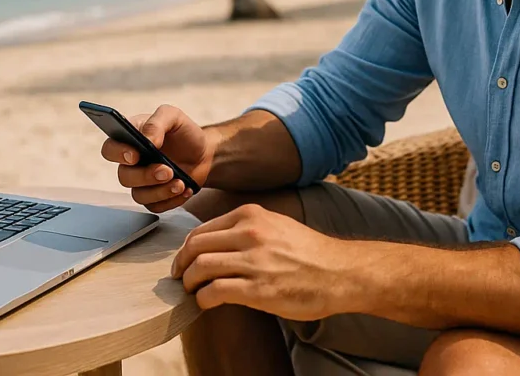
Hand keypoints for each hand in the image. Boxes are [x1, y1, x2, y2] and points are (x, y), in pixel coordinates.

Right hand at [100, 104, 214, 212]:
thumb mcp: (173, 117)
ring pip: (139, 196)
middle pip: (124, 176)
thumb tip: (148, 139)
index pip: (110, 149)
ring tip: (180, 183)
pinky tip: (185, 189)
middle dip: (146, 176)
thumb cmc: (183, 132)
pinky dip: (171, 200)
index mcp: (130, 139)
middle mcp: (132, 163)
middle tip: (167, 170)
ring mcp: (142, 182)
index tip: (135, 155)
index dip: (117, 154)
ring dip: (160, 192)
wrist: (203, 151)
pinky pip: (155, 206)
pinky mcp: (155, 197)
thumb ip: (157, 122)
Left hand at [170, 204, 353, 320]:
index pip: (202, 231)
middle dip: (182, 265)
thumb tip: (216, 244)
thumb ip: (246, 229)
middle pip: (196, 247)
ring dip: (189, 283)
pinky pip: (215, 292)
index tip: (184, 261)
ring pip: (201, 268)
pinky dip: (202, 299)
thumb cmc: (309, 253)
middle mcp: (249, 233)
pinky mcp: (258, 289)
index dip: (187, 249)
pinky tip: (205, 303)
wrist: (340, 272)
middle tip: (180, 278)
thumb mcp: (275, 225)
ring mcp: (253, 261)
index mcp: (251, 216)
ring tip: (191, 291)